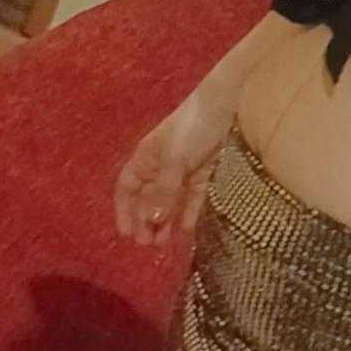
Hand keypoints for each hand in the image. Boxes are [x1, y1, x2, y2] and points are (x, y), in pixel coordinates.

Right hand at [114, 82, 236, 246]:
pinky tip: (186, 230)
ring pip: (169, 201)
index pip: (127, 188)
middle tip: (148, 245)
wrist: (226, 105)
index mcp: (146, 158)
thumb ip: (163, 192)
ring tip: (164, 243)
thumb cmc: (191, 128)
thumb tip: (150, 221)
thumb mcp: (175, 161)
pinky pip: (191, 196)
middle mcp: (160, 166)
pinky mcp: (203, 171)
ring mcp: (182, 169)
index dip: (124, 210)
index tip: (126, 234)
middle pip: (148, 198)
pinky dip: (188, 212)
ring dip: (165, 221)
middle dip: (145, 221)